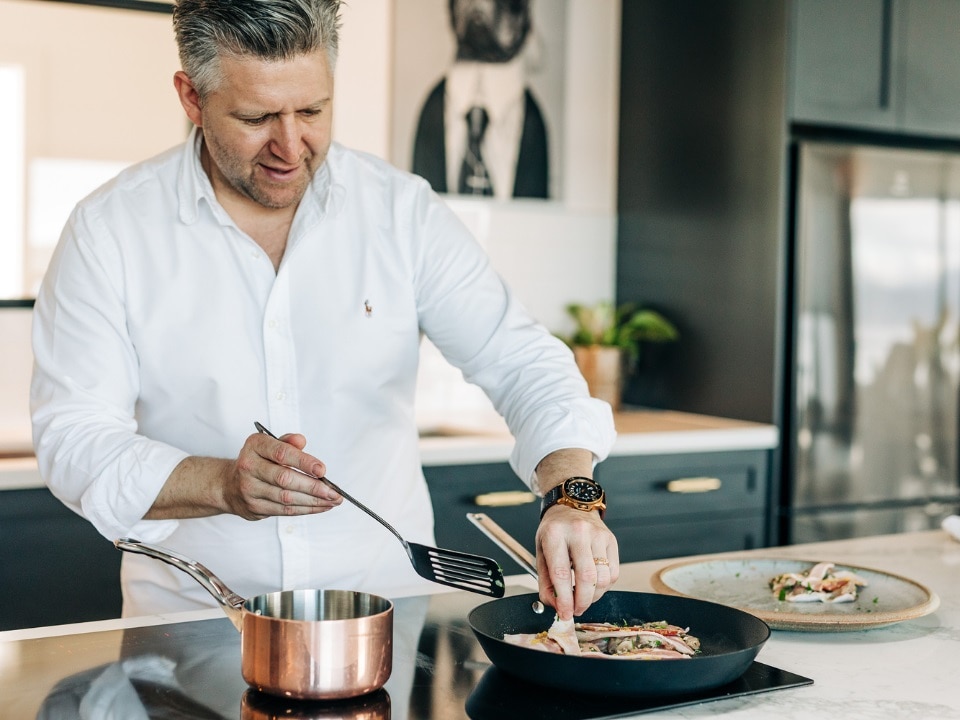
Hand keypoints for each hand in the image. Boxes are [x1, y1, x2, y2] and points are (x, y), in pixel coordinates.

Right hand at [222, 431, 341, 519]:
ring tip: (333, 501)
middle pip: (285, 479)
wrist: (229, 485)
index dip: (304, 462)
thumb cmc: (259, 461)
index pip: (282, 454)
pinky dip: (305, 510)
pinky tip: (320, 507)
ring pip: (286, 498)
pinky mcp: (254, 507)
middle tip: (334, 492)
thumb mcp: (269, 444)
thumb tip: (301, 441)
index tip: (323, 470)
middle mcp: (249, 467)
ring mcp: (249, 489)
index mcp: (255, 446)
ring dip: (313, 502)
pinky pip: (284, 510)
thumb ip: (287, 442)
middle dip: (313, 487)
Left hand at [535, 506, 618, 619]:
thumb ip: (545, 581)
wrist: (571, 506)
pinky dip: (604, 586)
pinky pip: (613, 572)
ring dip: (594, 596)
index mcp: (555, 534)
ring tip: (584, 596)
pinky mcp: (611, 540)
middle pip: (587, 578)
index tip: (564, 613)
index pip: (561, 574)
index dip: (564, 599)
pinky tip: (594, 585)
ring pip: (603, 578)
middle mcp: (578, 532)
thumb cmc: (554, 531)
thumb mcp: (541, 552)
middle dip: (582, 602)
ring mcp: (598, 535)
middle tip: (576, 610)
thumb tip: (556, 606)